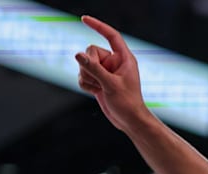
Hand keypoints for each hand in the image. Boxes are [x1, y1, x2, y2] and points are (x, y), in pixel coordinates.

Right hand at [74, 16, 149, 132]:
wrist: (129, 121)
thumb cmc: (127, 103)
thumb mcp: (110, 85)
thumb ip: (94, 69)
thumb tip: (78, 54)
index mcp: (124, 58)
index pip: (111, 36)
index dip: (98, 26)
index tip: (83, 18)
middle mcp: (114, 62)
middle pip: (90, 52)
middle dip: (89, 67)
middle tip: (100, 81)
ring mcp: (105, 71)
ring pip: (83, 65)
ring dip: (87, 78)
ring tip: (100, 89)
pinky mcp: (98, 80)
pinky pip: (82, 75)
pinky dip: (85, 84)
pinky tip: (96, 93)